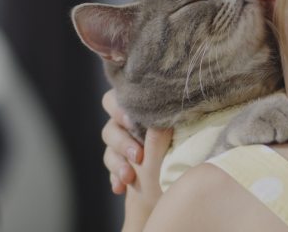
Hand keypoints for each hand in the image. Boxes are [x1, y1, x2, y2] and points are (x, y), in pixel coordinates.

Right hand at [101, 90, 172, 230]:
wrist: (176, 183)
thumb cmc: (178, 156)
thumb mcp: (168, 146)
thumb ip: (158, 134)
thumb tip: (158, 120)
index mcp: (138, 111)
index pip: (114, 100)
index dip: (118, 109)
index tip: (132, 123)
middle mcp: (127, 126)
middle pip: (110, 128)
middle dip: (122, 143)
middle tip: (138, 156)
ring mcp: (121, 146)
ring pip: (109, 150)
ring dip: (118, 164)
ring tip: (129, 177)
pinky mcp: (120, 165)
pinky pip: (111, 170)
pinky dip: (116, 178)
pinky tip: (120, 187)